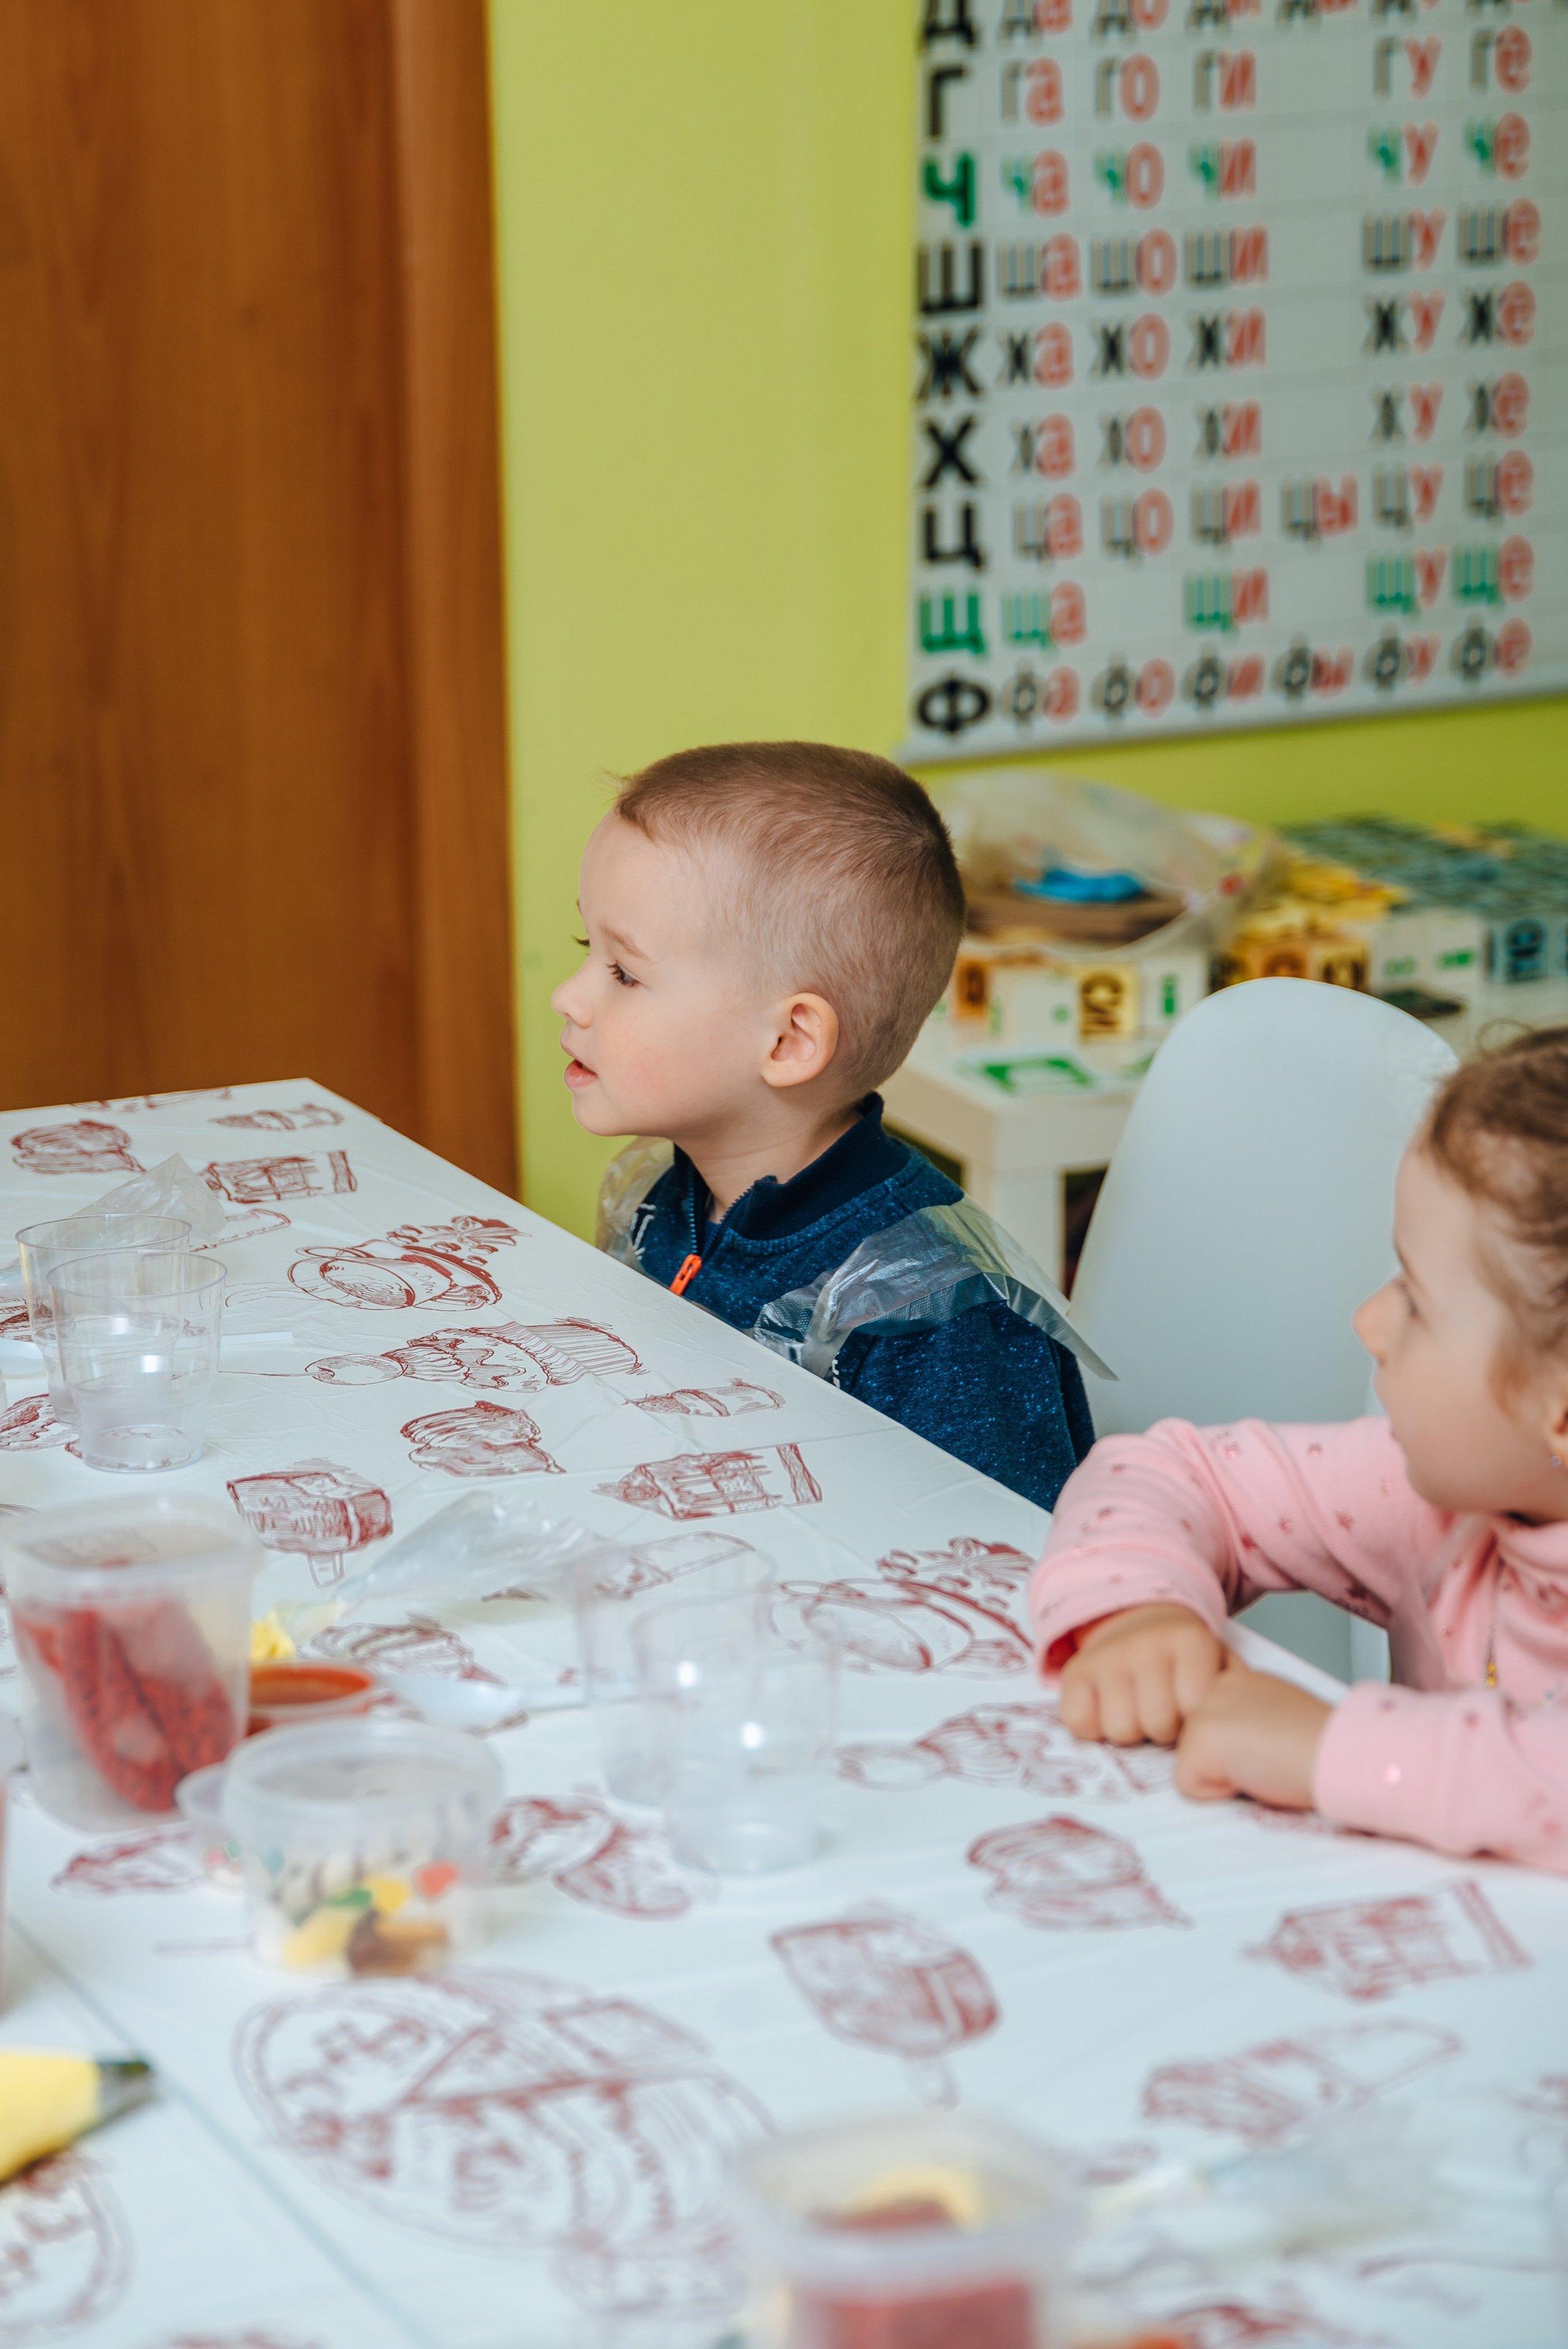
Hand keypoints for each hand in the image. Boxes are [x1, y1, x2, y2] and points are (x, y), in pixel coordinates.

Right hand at [1058, 1604, 1224, 1747]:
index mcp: (1190, 1640)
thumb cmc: (1184, 1659)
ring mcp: (1106, 1656)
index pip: (1195, 1708)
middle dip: (1165, 1729)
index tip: (1195, 1709)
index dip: (1197, 1719)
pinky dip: (1093, 1725)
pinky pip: (1080, 1723)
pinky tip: (1109, 1707)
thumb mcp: (1221, 1663)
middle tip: (1166, 1713)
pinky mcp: (1074, 1671)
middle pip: (1157, 1725)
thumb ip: (1235, 1691)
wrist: (1137, 1619)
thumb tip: (1237, 1729)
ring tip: (1140, 1710)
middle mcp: (1145, 1643)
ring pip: (1119, 1730)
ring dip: (1132, 1730)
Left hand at [1175, 1661, 1330, 1809]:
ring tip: (1264, 1766)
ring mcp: (1206, 1709)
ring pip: (1191, 1763)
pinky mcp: (1201, 1738)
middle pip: (1195, 1743)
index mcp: (1241, 1680)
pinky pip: (1189, 1784)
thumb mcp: (1280, 1721)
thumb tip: (1233, 1751)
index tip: (1272, 1749)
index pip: (1213, 1725)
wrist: (1342, 1754)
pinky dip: (1219, 1792)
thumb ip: (1248, 1725)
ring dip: (1223, 1776)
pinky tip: (1255, 1776)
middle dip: (1225, 1762)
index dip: (1237, 1750)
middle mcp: (1218, 1685)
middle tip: (1270, 1759)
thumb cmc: (1322, 1747)